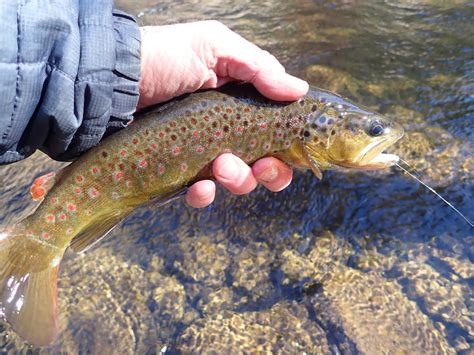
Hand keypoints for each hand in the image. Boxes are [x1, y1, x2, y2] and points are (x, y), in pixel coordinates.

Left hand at [138, 21, 307, 207]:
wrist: (112, 79)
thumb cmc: (164, 56)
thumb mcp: (214, 47)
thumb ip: (259, 68)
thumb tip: (300, 90)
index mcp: (241, 101)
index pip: (275, 130)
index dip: (287, 147)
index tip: (288, 153)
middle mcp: (226, 129)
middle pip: (263, 163)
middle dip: (268, 172)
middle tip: (259, 166)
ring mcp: (203, 152)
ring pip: (236, 181)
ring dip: (238, 180)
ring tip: (221, 166)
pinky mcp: (179, 170)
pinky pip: (200, 193)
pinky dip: (204, 195)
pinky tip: (199, 187)